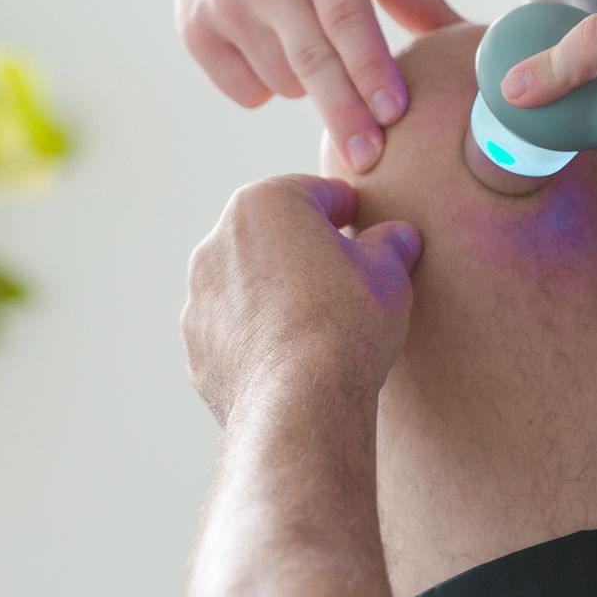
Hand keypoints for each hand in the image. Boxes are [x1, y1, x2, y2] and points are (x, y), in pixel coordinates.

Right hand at [169, 0, 460, 172]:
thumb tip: (468, 38)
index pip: (346, 19)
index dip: (371, 69)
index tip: (394, 112)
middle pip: (311, 61)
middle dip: (343, 115)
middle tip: (369, 160)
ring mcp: (223, 4)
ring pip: (282, 83)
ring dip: (311, 89)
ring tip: (313, 49)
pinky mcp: (195, 30)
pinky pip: (247, 91)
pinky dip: (269, 87)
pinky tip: (272, 50)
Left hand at [184, 175, 422, 423]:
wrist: (300, 401)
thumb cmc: (346, 323)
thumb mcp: (387, 274)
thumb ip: (390, 245)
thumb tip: (400, 237)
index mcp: (265, 204)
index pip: (317, 194)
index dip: (347, 210)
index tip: (363, 227)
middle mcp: (219, 241)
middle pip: (272, 234)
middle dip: (304, 250)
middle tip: (344, 276)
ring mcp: (201, 296)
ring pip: (246, 281)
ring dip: (274, 291)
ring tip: (315, 323)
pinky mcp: (196, 344)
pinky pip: (232, 328)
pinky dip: (255, 334)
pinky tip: (288, 357)